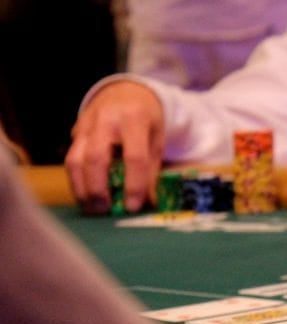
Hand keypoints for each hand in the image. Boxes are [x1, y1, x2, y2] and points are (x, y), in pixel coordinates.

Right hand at [65, 80, 164, 214]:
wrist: (126, 92)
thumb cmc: (146, 119)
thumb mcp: (157, 140)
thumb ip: (151, 170)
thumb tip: (148, 203)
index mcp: (134, 119)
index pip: (133, 157)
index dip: (133, 184)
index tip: (132, 206)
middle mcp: (106, 119)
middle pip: (95, 158)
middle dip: (97, 188)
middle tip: (104, 210)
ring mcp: (86, 124)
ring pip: (74, 159)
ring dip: (80, 188)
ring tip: (91, 208)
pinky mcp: (75, 131)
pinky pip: (70, 158)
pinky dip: (76, 180)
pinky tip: (85, 195)